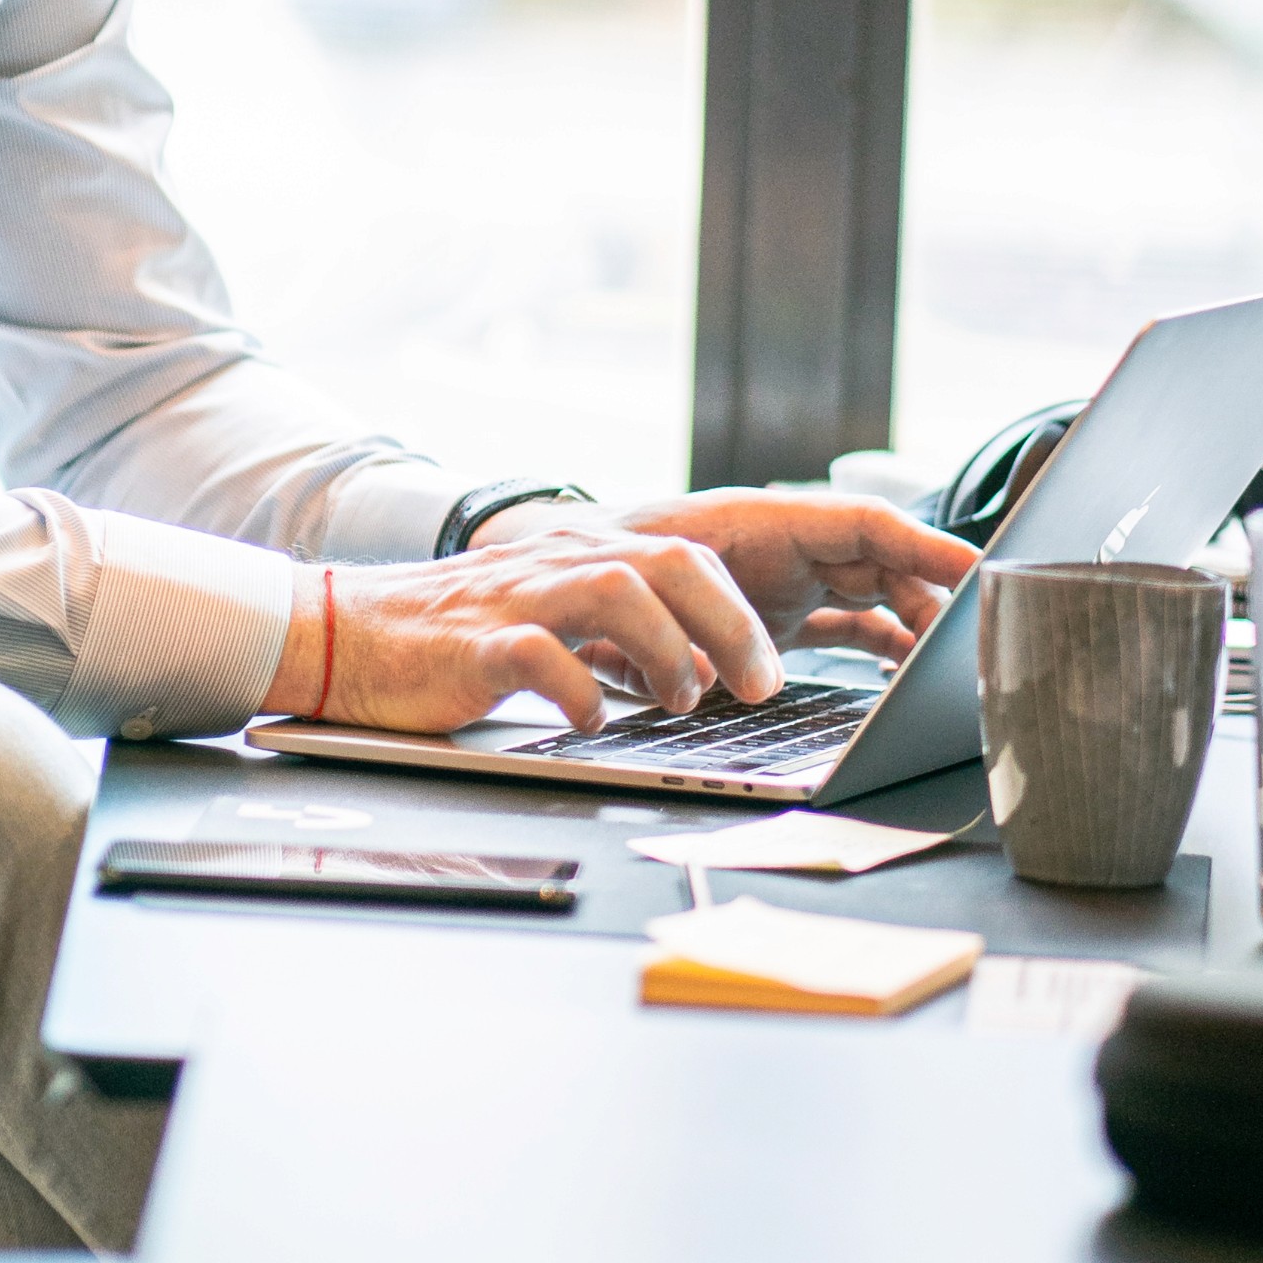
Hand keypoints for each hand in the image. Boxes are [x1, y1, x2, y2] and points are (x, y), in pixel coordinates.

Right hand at [264, 492, 974, 737]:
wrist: (361, 639)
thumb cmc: (488, 641)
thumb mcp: (594, 629)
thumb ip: (673, 633)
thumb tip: (792, 660)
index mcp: (621, 556)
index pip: (739, 541)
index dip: (821, 559)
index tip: (902, 594)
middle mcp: (583, 559)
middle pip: (685, 558)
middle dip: (740, 622)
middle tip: (761, 686)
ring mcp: (532, 595)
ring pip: (622, 590)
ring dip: (670, 650)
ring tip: (687, 701)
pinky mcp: (482, 640)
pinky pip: (541, 657)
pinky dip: (576, 692)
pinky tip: (589, 721)